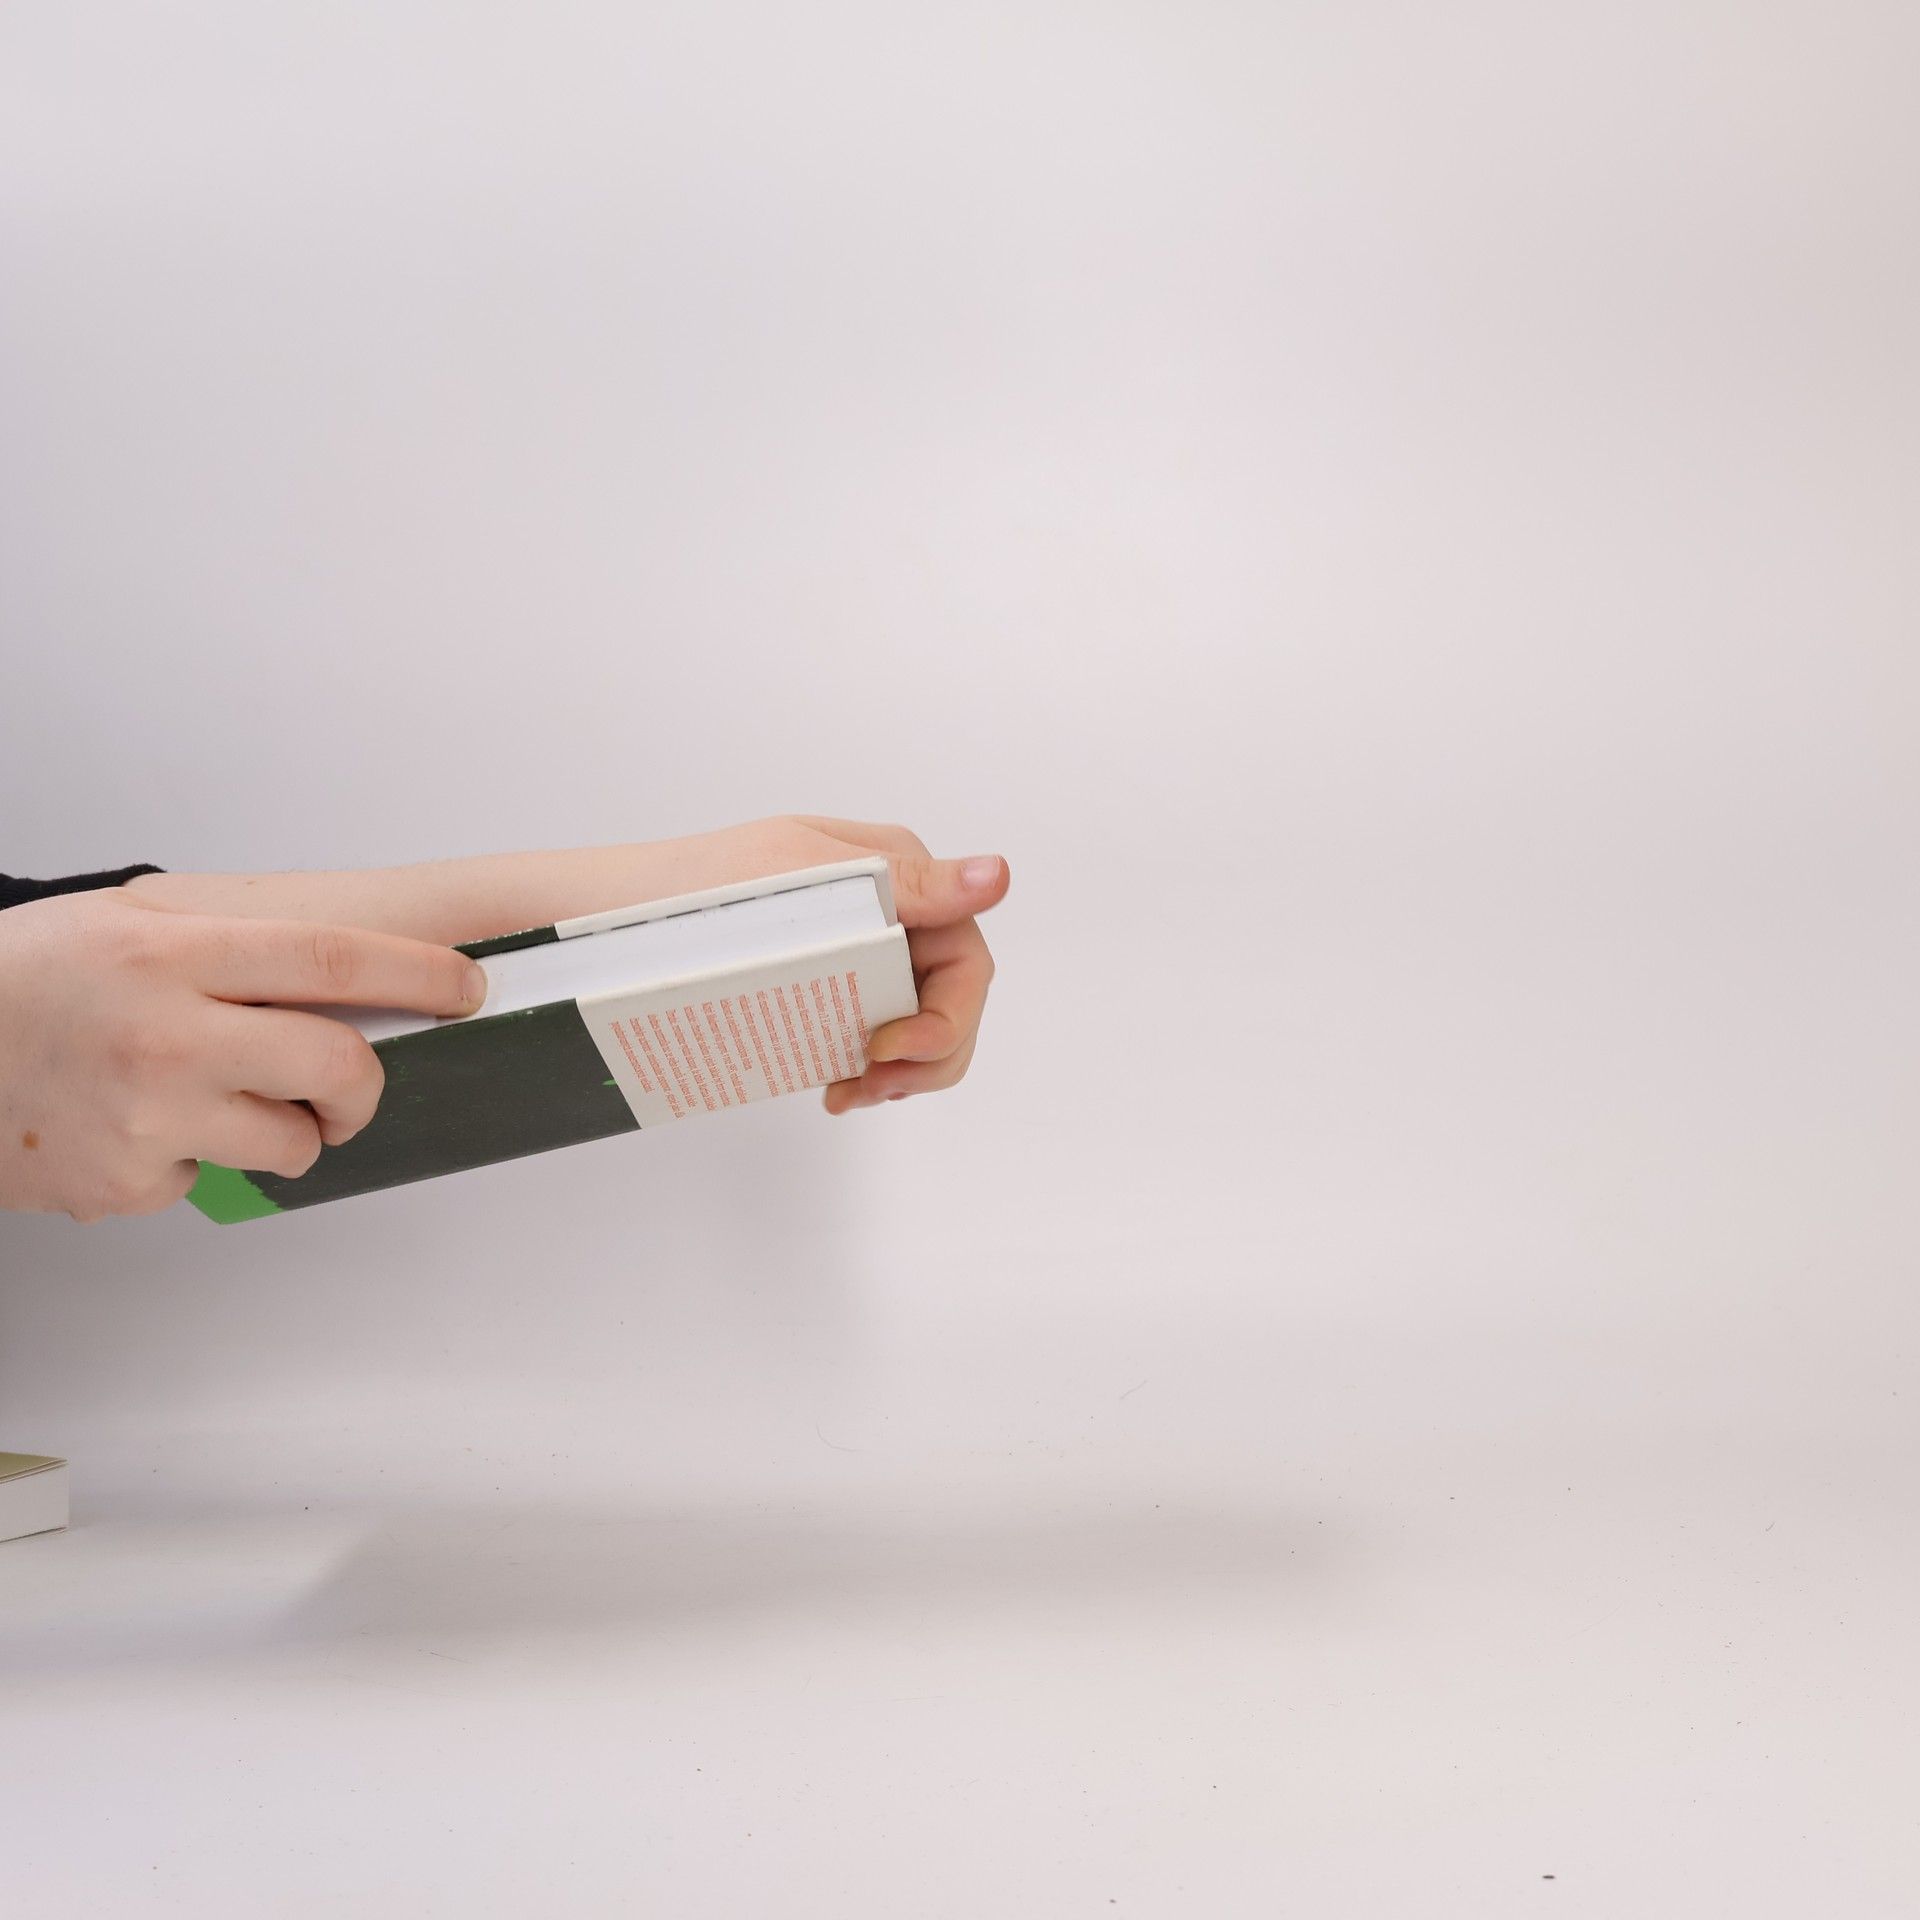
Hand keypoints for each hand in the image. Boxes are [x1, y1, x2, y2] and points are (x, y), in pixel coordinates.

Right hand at [0, 889, 487, 1219]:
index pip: (333, 960)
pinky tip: (135, 1127)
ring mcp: (149, 1114)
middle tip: (350, 1085)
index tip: (466, 986)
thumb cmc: (25, 982)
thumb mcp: (126, 924)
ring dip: (288, 1130)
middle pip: (339, 1064)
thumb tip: (347, 974)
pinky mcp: (129, 1181)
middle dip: (364, 1084)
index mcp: (172, 953)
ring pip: (294, 1140)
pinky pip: (212, 1177)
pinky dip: (193, 1159)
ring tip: (217, 1101)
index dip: (418, 973)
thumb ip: (231, 951)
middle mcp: (167, 1032)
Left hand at [675, 815, 1008, 1114]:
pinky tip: (836, 1086)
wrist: (616, 920)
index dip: (950, 1016)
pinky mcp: (833, 989)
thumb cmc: (700, 886)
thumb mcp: (802, 876)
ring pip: (924, 1027)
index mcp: (898, 873)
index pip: (967, 957)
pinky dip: (872, 1072)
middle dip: (927, 1055)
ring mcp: (864, 954)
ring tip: (851, 1092)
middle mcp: (893, 912)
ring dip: (903, 1072)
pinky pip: (881, 1038)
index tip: (889, 1049)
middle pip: (954, 1000)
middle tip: (869, 1085)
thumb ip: (905, 884)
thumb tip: (997, 876)